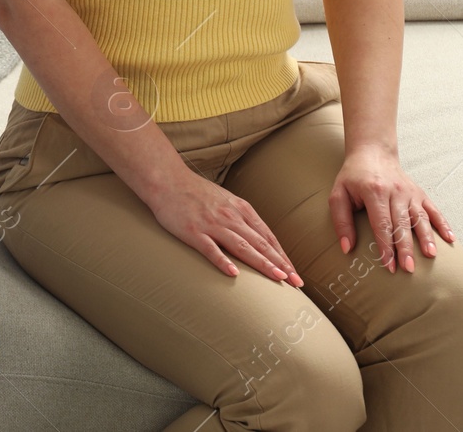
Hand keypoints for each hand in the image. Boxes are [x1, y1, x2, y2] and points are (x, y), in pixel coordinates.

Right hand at [148, 171, 303, 285]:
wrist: (167, 179)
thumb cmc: (195, 192)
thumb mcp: (225, 200)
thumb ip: (240, 217)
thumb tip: (257, 236)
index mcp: (240, 209)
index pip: (267, 236)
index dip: (282, 256)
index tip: (294, 273)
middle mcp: (230, 217)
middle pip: (260, 243)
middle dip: (280, 264)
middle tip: (296, 282)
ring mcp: (212, 224)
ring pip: (242, 246)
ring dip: (261, 263)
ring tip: (277, 278)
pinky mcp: (193, 231)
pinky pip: (210, 249)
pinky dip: (223, 261)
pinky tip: (233, 274)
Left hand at [329, 146, 455, 272]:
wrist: (372, 153)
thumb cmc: (353, 177)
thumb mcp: (338, 195)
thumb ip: (341, 221)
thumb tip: (347, 248)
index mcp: (374, 192)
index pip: (381, 224)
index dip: (386, 246)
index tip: (389, 266)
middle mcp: (395, 192)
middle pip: (402, 224)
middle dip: (405, 248)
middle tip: (408, 269)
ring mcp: (410, 192)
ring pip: (420, 218)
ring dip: (426, 238)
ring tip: (430, 256)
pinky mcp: (419, 193)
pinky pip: (433, 210)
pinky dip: (443, 224)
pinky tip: (450, 239)